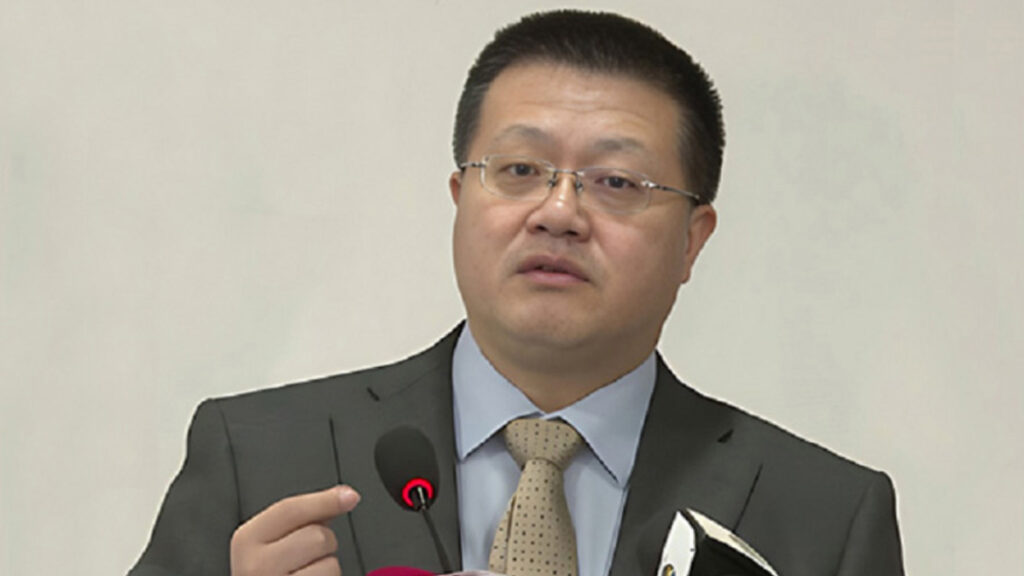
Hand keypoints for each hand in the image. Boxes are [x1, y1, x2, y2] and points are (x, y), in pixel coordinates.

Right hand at [231, 485, 360, 575]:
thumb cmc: (269, 575)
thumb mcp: (272, 543)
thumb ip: (303, 517)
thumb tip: (344, 496)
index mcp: (247, 541)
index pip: (290, 509)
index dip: (324, 500)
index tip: (350, 496)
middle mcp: (256, 567)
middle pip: (318, 536)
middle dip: (323, 546)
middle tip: (305, 560)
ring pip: (330, 565)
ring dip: (328, 572)